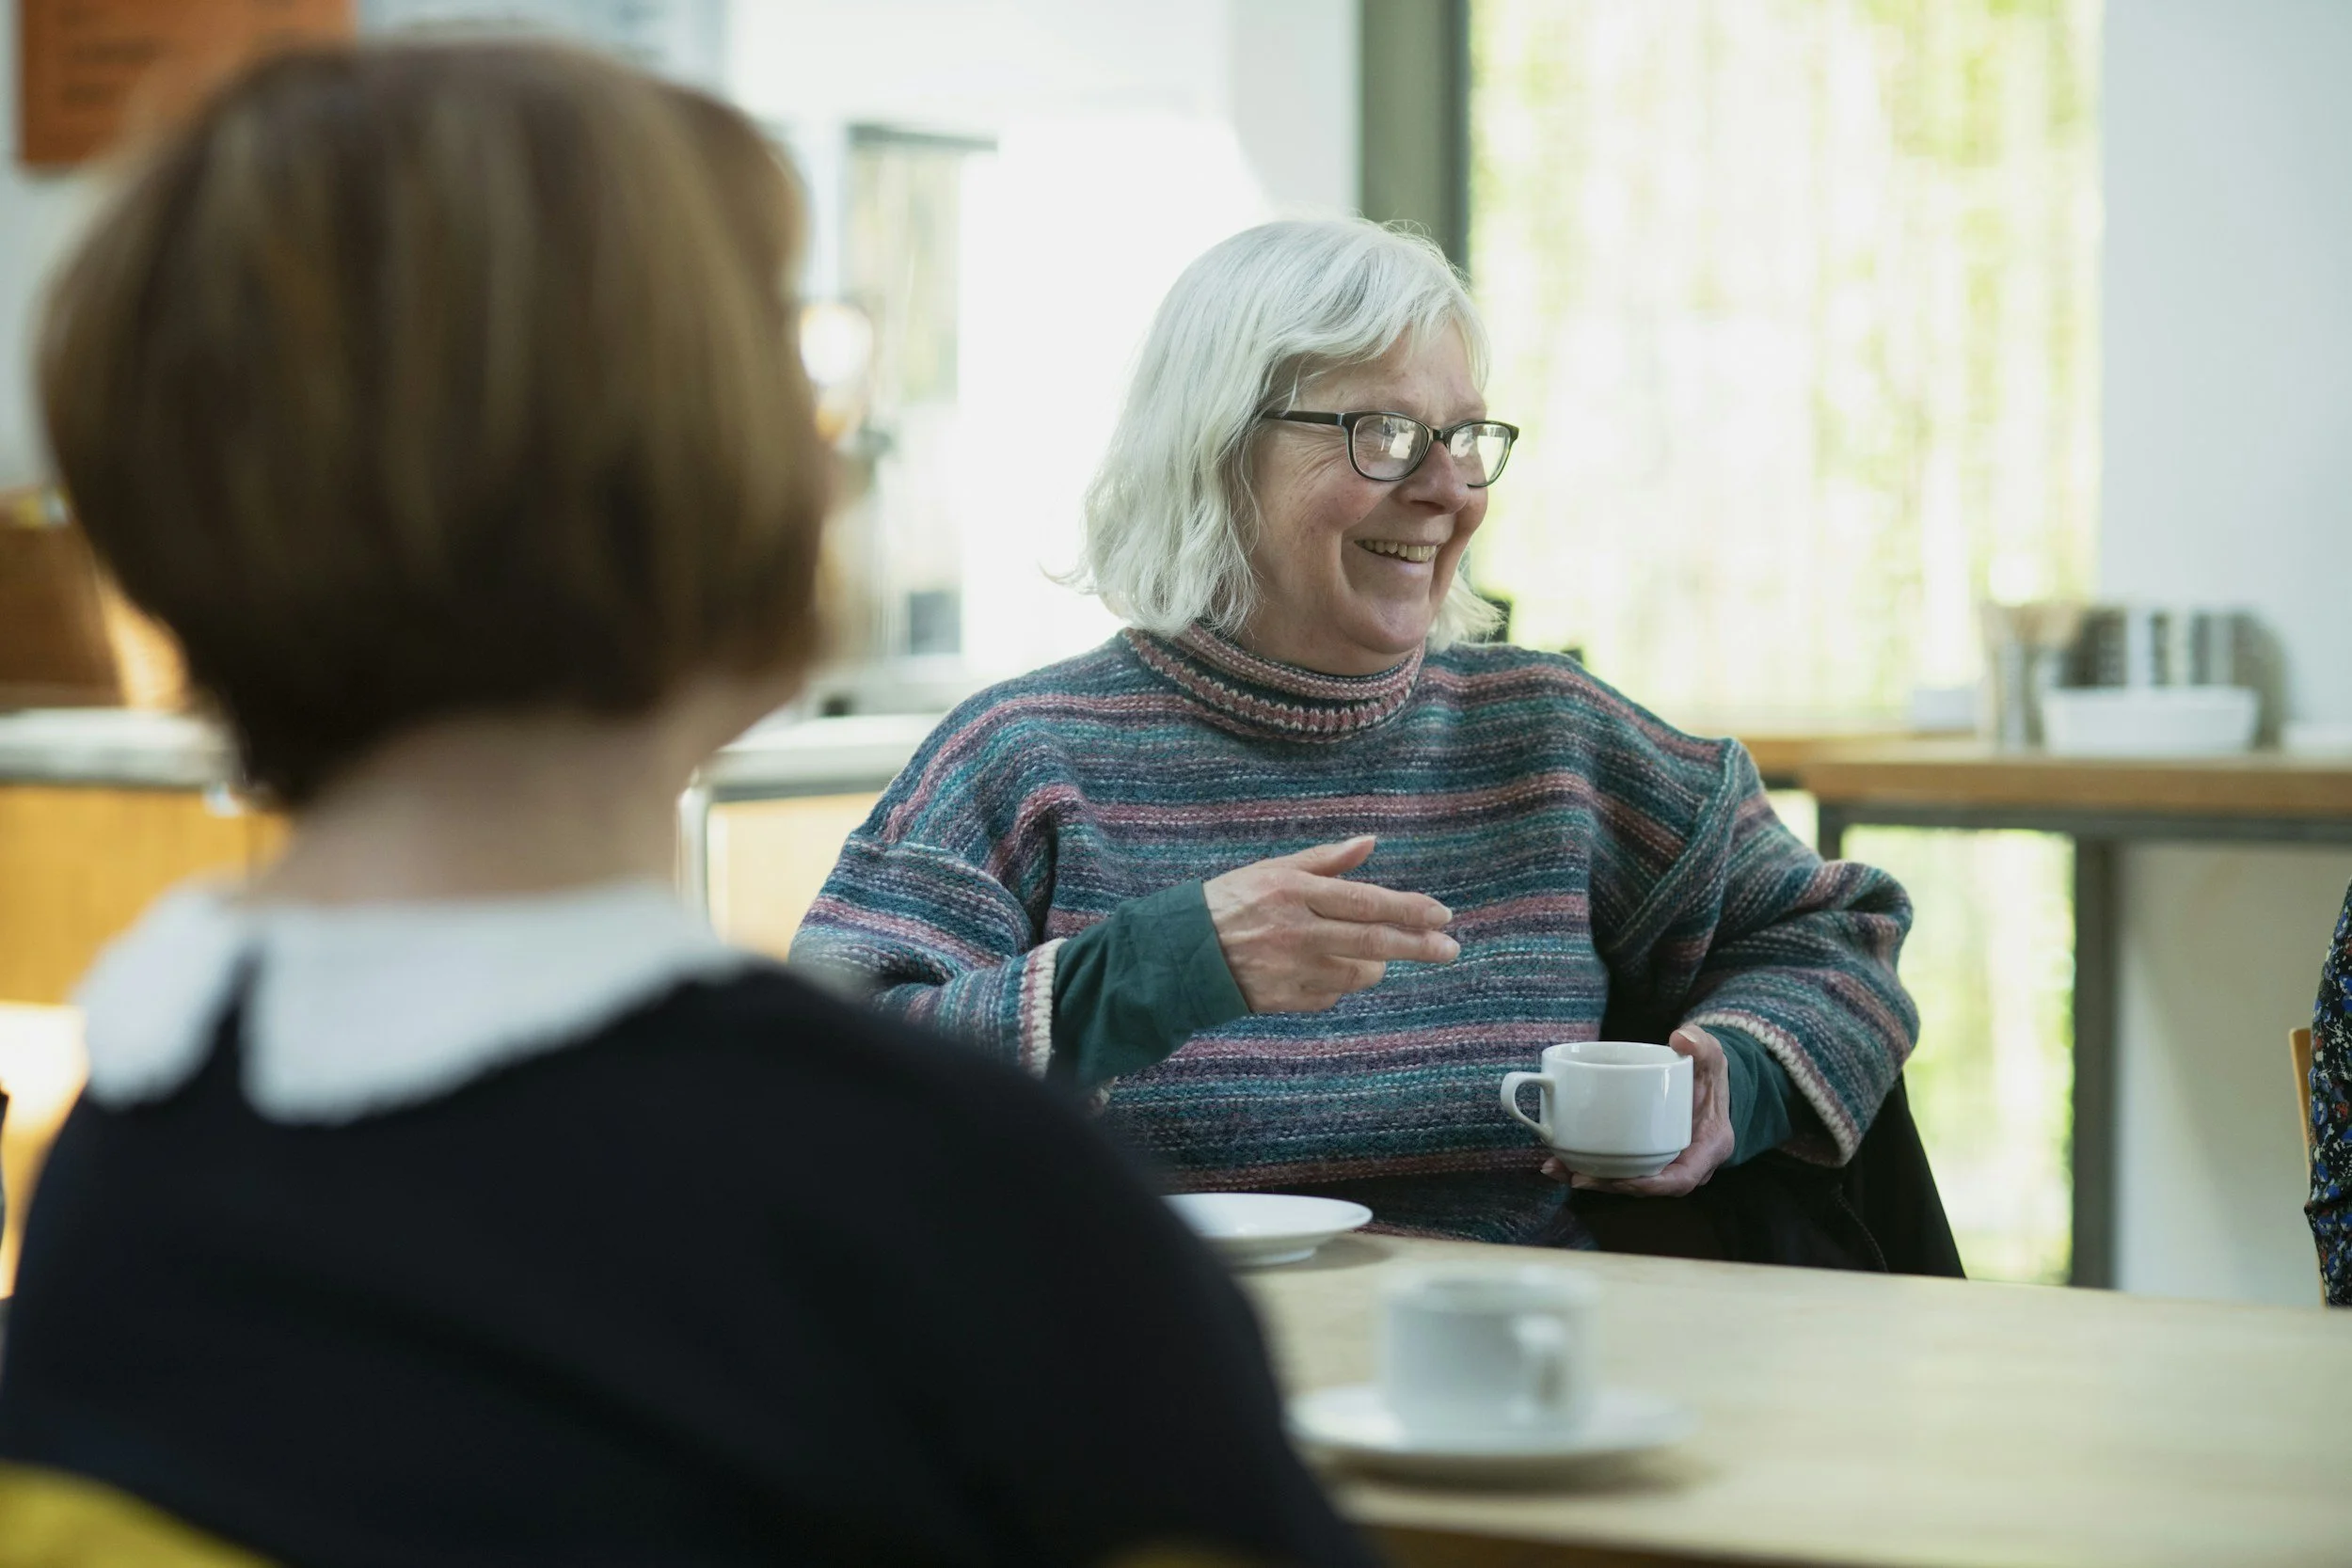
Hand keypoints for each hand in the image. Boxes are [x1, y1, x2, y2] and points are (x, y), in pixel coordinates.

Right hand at [1203, 836, 1457, 1012]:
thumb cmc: (1231, 902)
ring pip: (1358, 974)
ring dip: (1377, 965)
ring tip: (1376, 956)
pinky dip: (1340, 984)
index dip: (1409, 909)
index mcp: (1294, 892)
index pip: (1366, 901)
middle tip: (1451, 949)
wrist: (1182, 954)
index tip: (1443, 915)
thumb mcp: (1273, 870)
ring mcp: (1291, 969)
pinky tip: (1327, 970)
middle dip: (1419, 945)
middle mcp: (1296, 931)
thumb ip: (1325, 860)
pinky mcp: (1285, 1000)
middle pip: (1373, 941)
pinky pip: (1331, 995)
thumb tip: (1370, 844)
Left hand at [1544, 1025, 1733, 1196]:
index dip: (1653, 1185)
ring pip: (1627, 1180)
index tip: (1624, 1181)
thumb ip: (1702, 1045)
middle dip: (1610, 1185)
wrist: (1703, 1081)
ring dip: (1591, 1179)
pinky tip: (1558, 1159)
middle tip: (1576, 1176)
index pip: (1682, 1179)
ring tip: (1556, 1169)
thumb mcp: (1710, 1055)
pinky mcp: (1643, 1155)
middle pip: (1646, 1186)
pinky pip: (1618, 1166)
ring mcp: (1663, 1162)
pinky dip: (1589, 1164)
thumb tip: (1681, 1039)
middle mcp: (1686, 1163)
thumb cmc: (1707, 1071)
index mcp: (1708, 1147)